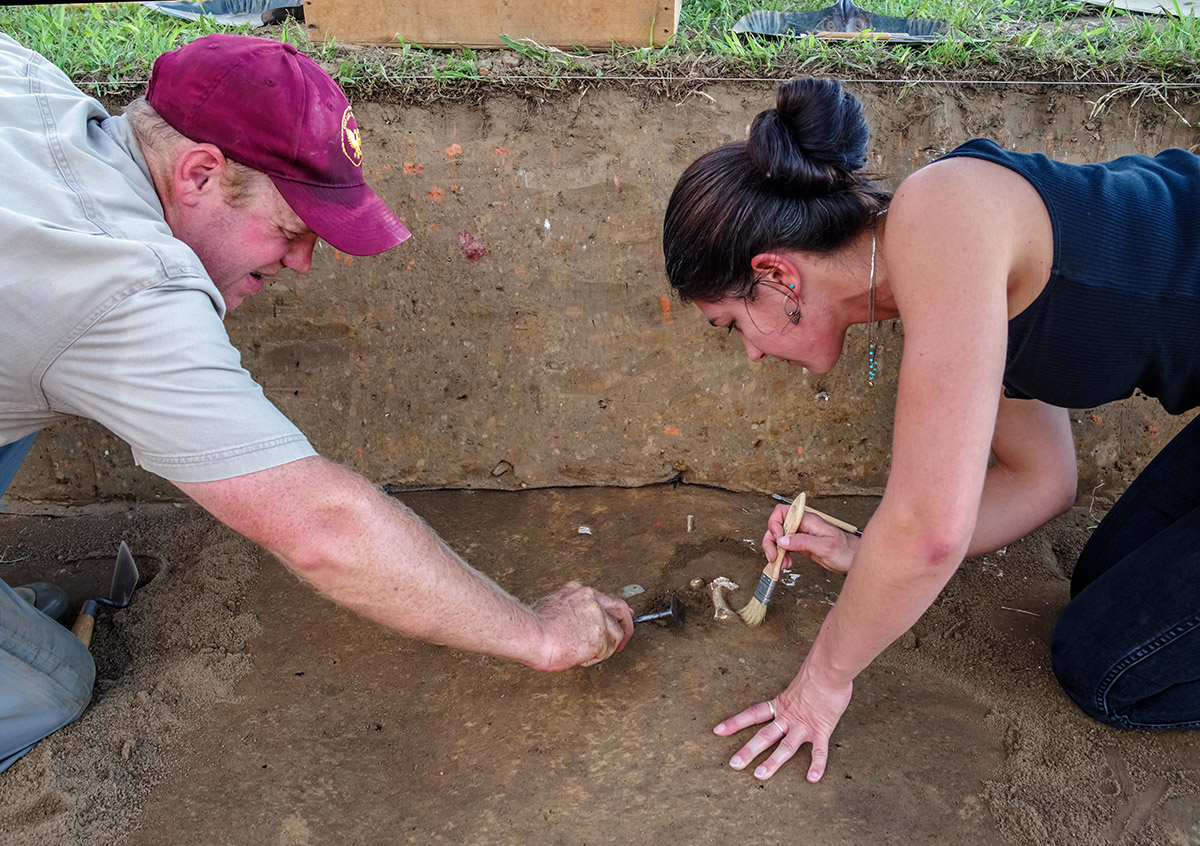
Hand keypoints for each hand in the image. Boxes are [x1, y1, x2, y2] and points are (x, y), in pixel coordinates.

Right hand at [528, 581, 633, 670]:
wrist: (530, 634)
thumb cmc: (533, 627)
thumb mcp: (552, 607)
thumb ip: (570, 611)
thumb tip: (576, 625)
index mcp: (578, 591)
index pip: (605, 599)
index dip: (615, 612)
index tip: (620, 619)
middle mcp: (591, 599)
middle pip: (621, 609)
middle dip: (627, 625)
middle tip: (624, 640)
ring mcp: (597, 616)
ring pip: (615, 635)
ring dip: (602, 649)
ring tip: (582, 654)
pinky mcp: (599, 634)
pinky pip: (606, 651)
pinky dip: (594, 658)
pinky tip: (579, 656)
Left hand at [713, 663, 852, 781]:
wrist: (830, 668)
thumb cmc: (818, 672)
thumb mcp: (798, 683)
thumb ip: (794, 694)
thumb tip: (796, 694)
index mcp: (781, 705)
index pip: (753, 714)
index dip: (735, 723)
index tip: (718, 731)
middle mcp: (789, 717)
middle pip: (765, 736)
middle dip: (749, 751)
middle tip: (734, 764)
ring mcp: (804, 725)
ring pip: (786, 747)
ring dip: (773, 762)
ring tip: (760, 775)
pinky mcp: (822, 729)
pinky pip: (819, 751)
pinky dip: (817, 765)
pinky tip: (812, 778)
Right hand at [763, 504, 858, 574]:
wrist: (854, 559)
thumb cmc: (845, 550)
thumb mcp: (824, 547)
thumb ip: (802, 542)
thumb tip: (782, 540)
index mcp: (808, 520)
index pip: (782, 512)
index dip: (775, 525)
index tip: (778, 540)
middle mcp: (802, 525)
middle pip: (776, 526)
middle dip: (771, 541)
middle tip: (774, 556)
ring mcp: (801, 535)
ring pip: (778, 538)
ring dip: (775, 550)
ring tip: (781, 563)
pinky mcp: (801, 545)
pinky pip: (785, 547)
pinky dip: (782, 556)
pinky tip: (786, 563)